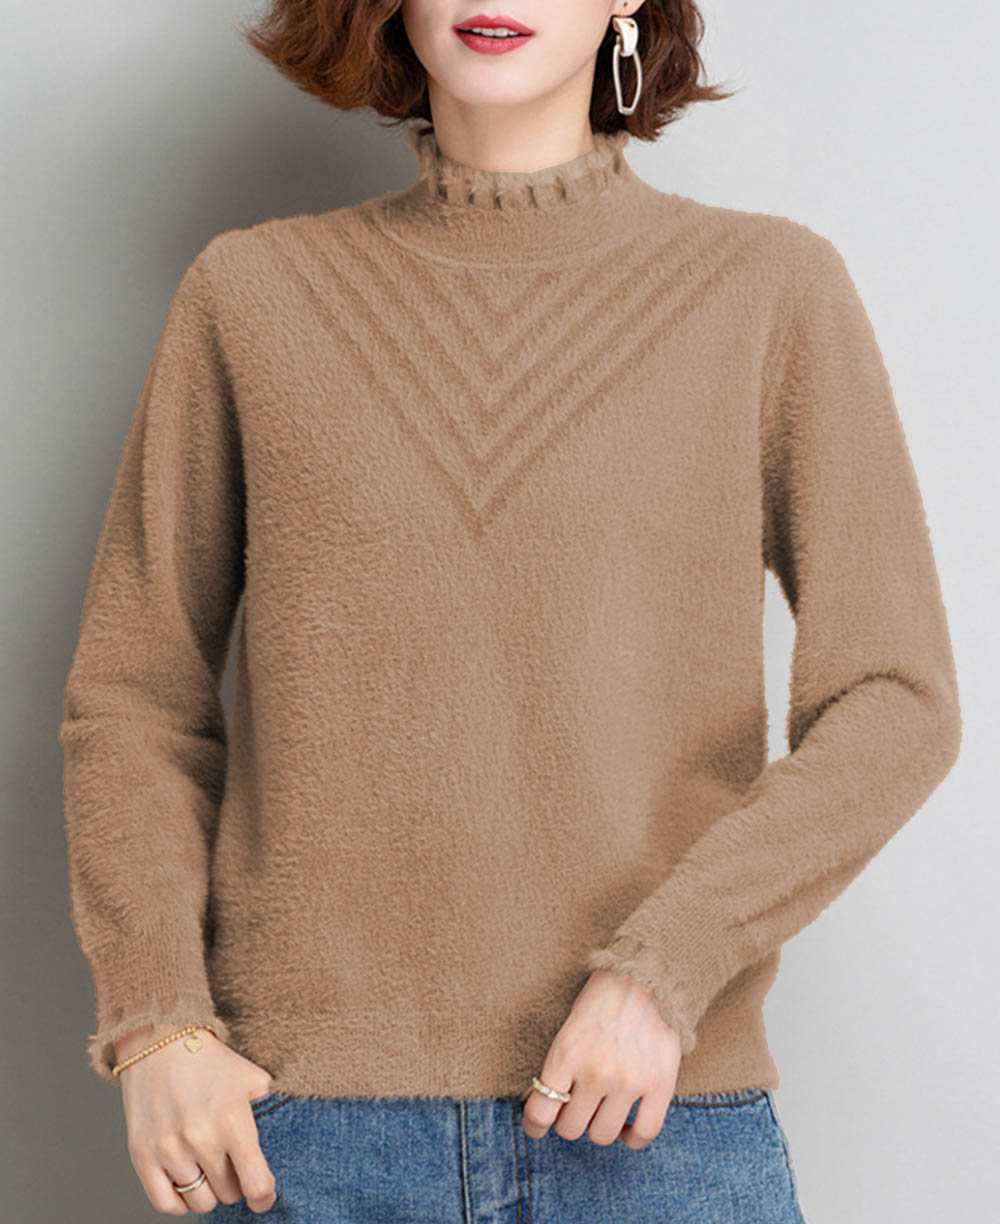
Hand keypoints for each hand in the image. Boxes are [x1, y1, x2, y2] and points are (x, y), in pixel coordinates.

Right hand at [115, 1023, 277, 1215]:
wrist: (160, 1042)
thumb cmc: (210, 1060)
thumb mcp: (252, 1078)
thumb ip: (271, 1109)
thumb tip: (286, 1140)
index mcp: (234, 1121)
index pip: (257, 1184)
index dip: (264, 1196)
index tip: (264, 1196)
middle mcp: (201, 1139)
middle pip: (228, 1194)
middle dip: (234, 1183)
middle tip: (232, 1165)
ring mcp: (169, 1150)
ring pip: (200, 1202)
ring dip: (209, 1192)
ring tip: (209, 1170)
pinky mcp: (142, 1156)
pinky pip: (166, 1204)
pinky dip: (180, 1201)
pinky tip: (187, 1182)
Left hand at [520, 969, 680, 1148]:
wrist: (643, 976)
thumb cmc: (600, 1002)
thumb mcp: (567, 1029)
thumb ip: (554, 1069)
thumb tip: (533, 1102)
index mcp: (567, 1054)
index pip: (540, 1113)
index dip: (534, 1125)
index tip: (537, 1125)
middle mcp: (596, 1072)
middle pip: (570, 1129)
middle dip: (568, 1119)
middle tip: (576, 1105)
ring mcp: (630, 1080)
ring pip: (602, 1135)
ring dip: (598, 1127)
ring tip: (601, 1110)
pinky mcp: (660, 1083)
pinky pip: (644, 1133)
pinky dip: (632, 1137)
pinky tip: (627, 1127)